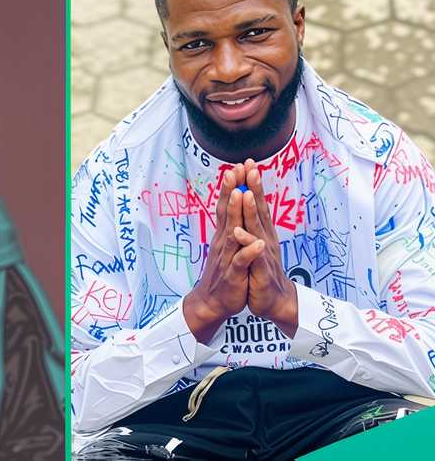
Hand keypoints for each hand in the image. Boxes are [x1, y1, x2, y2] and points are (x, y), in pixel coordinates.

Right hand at [184, 167, 262, 341]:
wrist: (213, 302)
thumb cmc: (225, 273)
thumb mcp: (228, 247)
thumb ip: (231, 227)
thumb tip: (235, 206)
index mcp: (225, 235)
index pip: (229, 207)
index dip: (233, 188)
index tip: (237, 167)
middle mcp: (224, 242)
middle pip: (228, 213)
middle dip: (232, 191)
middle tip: (235, 169)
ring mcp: (228, 258)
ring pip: (233, 232)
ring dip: (237, 213)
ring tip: (242, 194)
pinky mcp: (234, 275)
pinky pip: (242, 262)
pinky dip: (248, 252)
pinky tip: (255, 243)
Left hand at [239, 159, 298, 337]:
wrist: (274, 301)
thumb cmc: (262, 271)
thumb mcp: (255, 245)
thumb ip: (252, 225)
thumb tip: (248, 204)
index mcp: (261, 232)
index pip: (256, 204)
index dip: (252, 184)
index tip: (247, 163)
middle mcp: (264, 238)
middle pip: (259, 209)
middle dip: (254, 187)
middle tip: (250, 166)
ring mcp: (263, 253)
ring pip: (256, 228)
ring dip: (252, 210)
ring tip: (246, 192)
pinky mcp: (260, 270)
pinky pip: (252, 255)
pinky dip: (246, 243)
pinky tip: (238, 232)